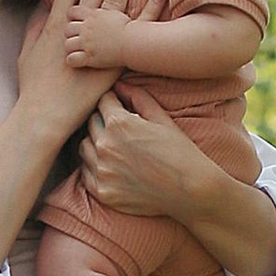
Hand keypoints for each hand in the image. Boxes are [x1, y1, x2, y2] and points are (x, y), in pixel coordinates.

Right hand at [16, 0, 138, 137]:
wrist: (45, 112)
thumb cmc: (34, 85)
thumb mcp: (28, 51)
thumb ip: (36, 26)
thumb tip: (43, 8)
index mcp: (57, 21)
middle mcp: (79, 26)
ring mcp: (98, 40)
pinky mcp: (114, 57)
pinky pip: (136, 29)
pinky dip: (148, 10)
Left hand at [61, 3, 133, 73]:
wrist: (134, 42)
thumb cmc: (129, 29)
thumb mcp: (115, 15)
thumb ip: (103, 13)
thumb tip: (105, 10)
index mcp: (93, 15)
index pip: (72, 12)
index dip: (72, 18)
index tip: (78, 24)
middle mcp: (87, 28)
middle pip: (67, 29)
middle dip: (71, 35)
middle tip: (79, 40)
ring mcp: (87, 43)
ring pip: (67, 44)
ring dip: (71, 48)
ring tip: (79, 52)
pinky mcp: (89, 57)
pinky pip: (71, 59)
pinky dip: (73, 61)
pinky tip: (80, 61)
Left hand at [77, 93, 275, 275]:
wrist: (191, 190)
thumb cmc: (180, 151)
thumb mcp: (162, 118)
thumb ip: (138, 97)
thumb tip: (120, 84)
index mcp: (119, 123)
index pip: (102, 101)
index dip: (111, 101)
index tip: (118, 106)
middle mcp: (105, 145)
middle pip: (90, 123)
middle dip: (102, 121)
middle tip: (118, 128)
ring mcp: (102, 170)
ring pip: (84, 147)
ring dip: (94, 143)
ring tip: (112, 147)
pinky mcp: (102, 191)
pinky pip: (85, 173)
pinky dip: (93, 167)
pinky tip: (109, 166)